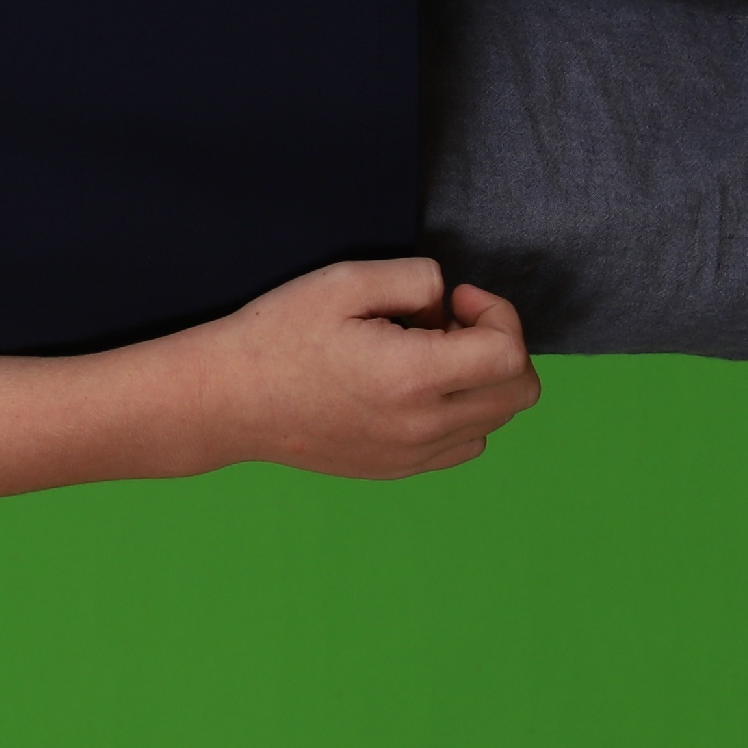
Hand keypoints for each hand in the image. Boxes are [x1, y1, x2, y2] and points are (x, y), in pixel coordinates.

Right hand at [153, 259, 539, 478]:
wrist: (228, 401)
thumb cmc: (278, 336)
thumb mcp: (343, 280)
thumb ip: (414, 278)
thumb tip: (445, 300)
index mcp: (413, 376)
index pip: (510, 354)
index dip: (496, 313)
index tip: (454, 299)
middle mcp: (422, 425)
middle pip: (518, 392)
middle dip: (499, 345)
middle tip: (446, 324)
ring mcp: (411, 454)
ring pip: (496, 420)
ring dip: (480, 380)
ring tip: (426, 356)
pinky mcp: (396, 469)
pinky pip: (463, 445)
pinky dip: (461, 412)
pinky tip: (415, 388)